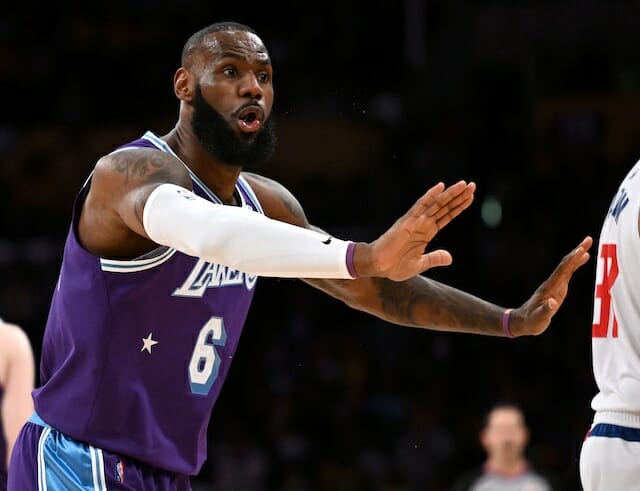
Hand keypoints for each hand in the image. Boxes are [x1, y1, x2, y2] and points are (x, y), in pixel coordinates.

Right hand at [354, 180, 475, 280]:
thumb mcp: (420, 264)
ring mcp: (415, 221)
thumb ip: (434, 258)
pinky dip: (430, 196)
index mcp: (426, 233)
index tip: (470, 197)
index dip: (458, 206)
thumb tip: (450, 258)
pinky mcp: (407, 221)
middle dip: (458, 196)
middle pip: (444, 207)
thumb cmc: (395, 266)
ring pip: (436, 204)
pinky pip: (421, 206)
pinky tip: (440, 187)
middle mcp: (422, 224)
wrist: (379, 266)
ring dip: (450, 194)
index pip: (446, 216)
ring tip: (464, 185)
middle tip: (472, 186)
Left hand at [511, 236, 592, 335]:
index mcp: (549, 288)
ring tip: (587, 245)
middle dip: (576, 252)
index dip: (571, 261)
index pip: (562, 272)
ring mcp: (555, 285)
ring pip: (567, 267)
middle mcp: (552, 284)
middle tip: (588, 239)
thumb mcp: (538, 318)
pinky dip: (575, 265)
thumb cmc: (531, 321)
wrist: (524, 321)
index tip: (581, 250)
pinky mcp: (558, 289)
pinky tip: (582, 259)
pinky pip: (568, 273)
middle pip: (565, 265)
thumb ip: (545, 310)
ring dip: (577, 256)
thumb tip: (552, 302)